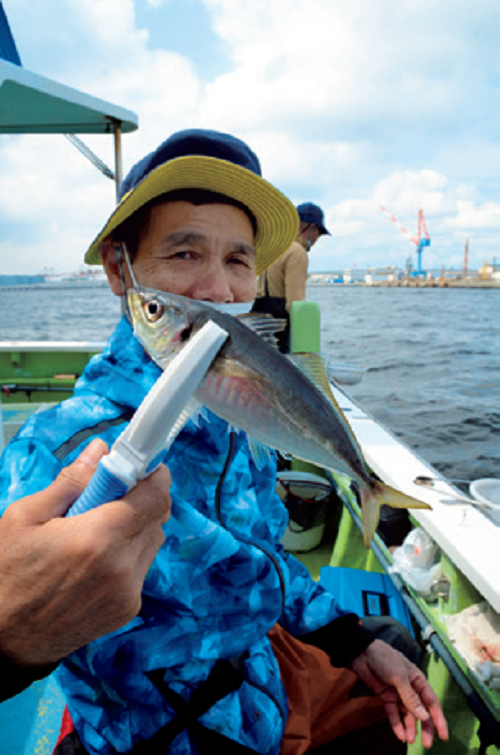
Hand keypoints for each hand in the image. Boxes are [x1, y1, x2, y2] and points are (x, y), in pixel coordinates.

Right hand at [0, 438, 170, 667]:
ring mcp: (128, 592)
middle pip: (158, 516)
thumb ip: (71, 481)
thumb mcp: (26, 517)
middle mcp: (121, 567)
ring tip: (95, 532)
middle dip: (139, 499)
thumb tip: (101, 451)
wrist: (2, 642)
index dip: (154, 476)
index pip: (155, 496)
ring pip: (153, 541)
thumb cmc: (7, 575)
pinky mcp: (128, 609)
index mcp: (97, 539)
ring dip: (135, 527)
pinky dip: (128, 555)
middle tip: (107, 497)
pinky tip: (95, 560)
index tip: (141, 467)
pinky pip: (142, 567)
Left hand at [349, 639, 448, 747]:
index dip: (438, 719)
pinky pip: (393, 713)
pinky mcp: (386, 697)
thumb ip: (411, 698)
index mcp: (418, 680)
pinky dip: (397, 724)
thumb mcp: (400, 676)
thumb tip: (425, 717)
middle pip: (421, 711)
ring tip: (410, 741)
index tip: (443, 735)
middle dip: (425, 727)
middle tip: (427, 744)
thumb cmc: (384, 658)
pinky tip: (400, 735)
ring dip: (410, 728)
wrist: (361, 653)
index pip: (432, 702)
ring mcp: (398, 694)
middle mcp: (410, 689)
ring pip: (407, 715)